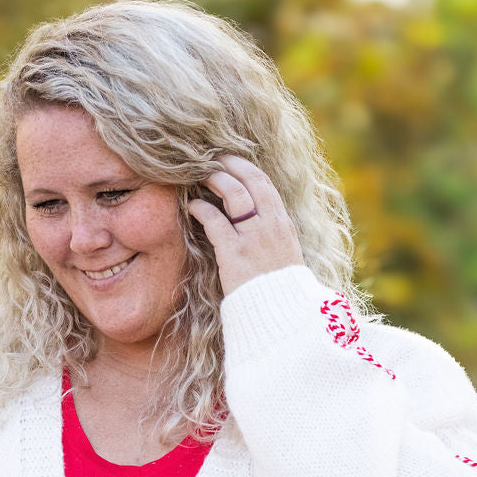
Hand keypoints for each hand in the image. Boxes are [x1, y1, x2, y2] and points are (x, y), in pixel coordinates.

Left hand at [186, 154, 304, 296]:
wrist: (282, 317)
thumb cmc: (280, 292)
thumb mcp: (285, 257)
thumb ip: (272, 237)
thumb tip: (256, 223)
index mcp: (283, 225)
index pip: (265, 184)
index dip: (245, 168)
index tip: (230, 162)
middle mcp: (271, 226)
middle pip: (250, 179)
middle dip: (229, 164)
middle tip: (210, 159)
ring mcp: (253, 238)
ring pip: (233, 193)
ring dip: (213, 179)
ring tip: (198, 176)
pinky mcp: (234, 253)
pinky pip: (214, 220)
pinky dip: (200, 208)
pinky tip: (191, 206)